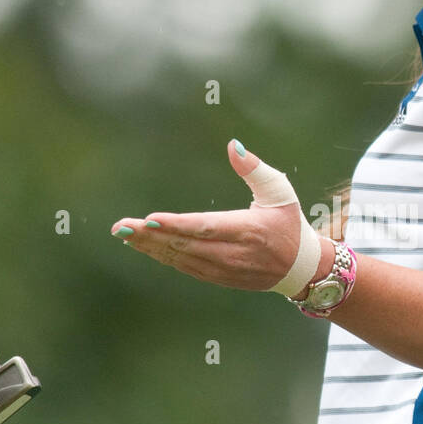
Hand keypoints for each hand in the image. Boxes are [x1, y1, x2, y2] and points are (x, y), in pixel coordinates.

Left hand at [109, 140, 333, 292]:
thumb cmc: (288, 222)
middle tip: (121, 226)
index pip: (205, 227)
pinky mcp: (218, 278)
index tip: (149, 218)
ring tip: (124, 233)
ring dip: (150, 246)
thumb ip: (255, 168)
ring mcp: (224, 270)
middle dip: (150, 235)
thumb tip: (233, 145)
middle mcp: (234, 254)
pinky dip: (162, 256)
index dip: (176, 225)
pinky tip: (143, 245)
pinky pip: (184, 266)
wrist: (301, 268)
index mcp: (248, 230)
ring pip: (180, 258)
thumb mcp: (280, 191)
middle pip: (185, 245)